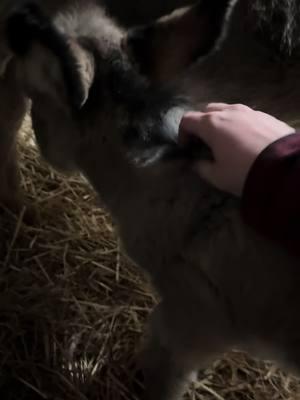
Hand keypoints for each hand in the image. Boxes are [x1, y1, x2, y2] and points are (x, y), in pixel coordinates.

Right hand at [179, 103, 294, 195]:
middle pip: (207, 110)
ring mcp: (248, 111)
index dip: (182, 133)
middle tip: (204, 143)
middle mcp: (228, 112)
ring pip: (227, 110)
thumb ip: (201, 167)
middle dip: (201, 125)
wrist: (284, 168)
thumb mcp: (217, 176)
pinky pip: (245, 115)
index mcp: (211, 124)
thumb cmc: (243, 171)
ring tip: (226, 141)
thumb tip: (195, 163)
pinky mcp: (265, 115)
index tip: (186, 148)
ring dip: (221, 122)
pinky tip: (246, 140)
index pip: (187, 120)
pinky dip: (238, 124)